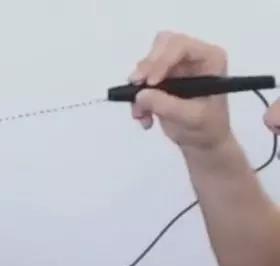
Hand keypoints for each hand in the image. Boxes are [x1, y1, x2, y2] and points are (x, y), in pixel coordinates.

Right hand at [130, 32, 233, 151]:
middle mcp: (192, 57)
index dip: (162, 60)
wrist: (202, 141)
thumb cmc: (207, 127)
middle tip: (136, 85)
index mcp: (209, 59)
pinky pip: (140, 79)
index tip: (150, 82)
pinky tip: (143, 116)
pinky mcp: (160, 78)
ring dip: (138, 86)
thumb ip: (167, 105)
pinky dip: (136, 98)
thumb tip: (140, 94)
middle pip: (163, 44)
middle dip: (147, 66)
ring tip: (141, 112)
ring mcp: (175, 66)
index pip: (182, 45)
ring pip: (148, 62)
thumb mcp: (191, 118)